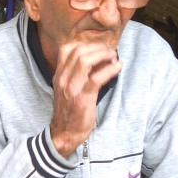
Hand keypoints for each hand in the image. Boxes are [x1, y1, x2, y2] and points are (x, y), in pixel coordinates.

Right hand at [49, 42, 121, 157]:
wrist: (64, 133)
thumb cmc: (69, 111)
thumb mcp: (67, 89)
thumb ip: (76, 74)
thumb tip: (97, 59)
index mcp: (59, 75)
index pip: (67, 48)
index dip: (85, 43)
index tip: (98, 47)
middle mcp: (63, 79)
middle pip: (79, 51)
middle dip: (98, 47)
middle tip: (110, 52)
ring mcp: (72, 88)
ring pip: (86, 60)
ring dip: (104, 55)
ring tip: (113, 57)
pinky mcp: (83, 98)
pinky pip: (97, 77)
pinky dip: (110, 69)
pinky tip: (118, 67)